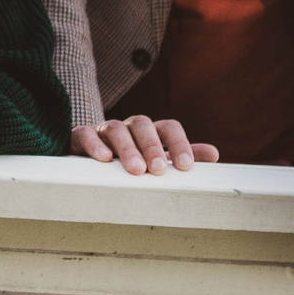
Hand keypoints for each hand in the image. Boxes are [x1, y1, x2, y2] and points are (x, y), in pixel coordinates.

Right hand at [71, 116, 218, 174]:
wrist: (88, 161)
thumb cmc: (129, 162)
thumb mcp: (157, 160)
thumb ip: (183, 156)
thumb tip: (213, 154)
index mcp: (150, 131)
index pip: (168, 127)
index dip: (179, 143)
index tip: (186, 166)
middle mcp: (128, 127)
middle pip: (142, 124)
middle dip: (152, 146)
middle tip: (158, 169)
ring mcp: (103, 130)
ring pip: (116, 129)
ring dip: (127, 148)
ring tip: (135, 170)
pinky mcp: (80, 137)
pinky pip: (86, 134)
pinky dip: (95, 145)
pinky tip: (104, 159)